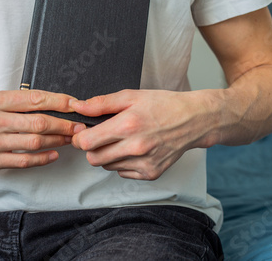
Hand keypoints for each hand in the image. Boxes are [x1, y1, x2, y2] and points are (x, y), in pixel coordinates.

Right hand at [0, 90, 84, 170]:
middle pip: (38, 122)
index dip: (59, 101)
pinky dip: (42, 158)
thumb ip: (15, 102)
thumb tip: (48, 103)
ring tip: (70, 139)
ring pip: (34, 141)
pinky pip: (23, 160)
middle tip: (79, 126)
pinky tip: (53, 154)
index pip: (34, 99)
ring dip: (57, 140)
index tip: (75, 104)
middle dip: (64, 124)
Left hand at [70, 89, 220, 179]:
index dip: (80, 137)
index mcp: (128, 125)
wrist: (193, 120)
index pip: (87, 143)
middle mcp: (136, 147)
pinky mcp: (151, 173)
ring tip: (122, 140)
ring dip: (108, 155)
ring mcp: (144, 163)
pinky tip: (134, 149)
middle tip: (101, 137)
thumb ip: (101, 103)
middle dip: (91, 148)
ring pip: (107, 166)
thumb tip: (77, 106)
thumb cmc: (163, 105)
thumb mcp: (131, 96)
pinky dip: (123, 163)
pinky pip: (123, 172)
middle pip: (93, 159)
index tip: (83, 132)